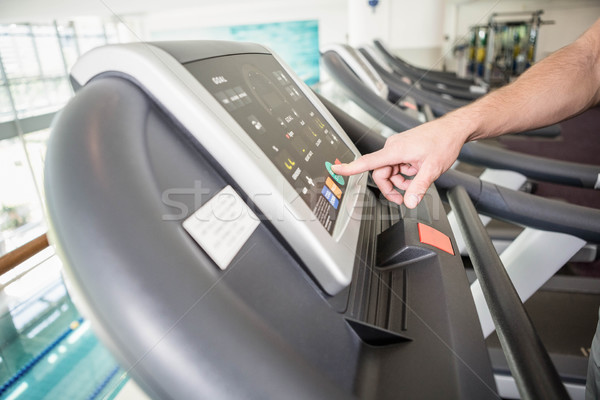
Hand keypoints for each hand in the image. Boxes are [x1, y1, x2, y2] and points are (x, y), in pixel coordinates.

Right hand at [332, 117, 466, 207]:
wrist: (453, 129)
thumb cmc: (443, 142)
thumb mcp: (432, 169)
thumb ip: (418, 187)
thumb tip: (409, 202)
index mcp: (395, 150)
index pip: (367, 161)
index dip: (350, 167)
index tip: (336, 169)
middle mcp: (393, 147)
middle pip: (380, 173)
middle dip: (391, 186)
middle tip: (404, 197)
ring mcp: (397, 147)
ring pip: (389, 171)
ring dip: (400, 180)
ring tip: (417, 180)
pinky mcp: (402, 148)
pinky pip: (396, 165)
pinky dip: (404, 173)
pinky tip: (417, 172)